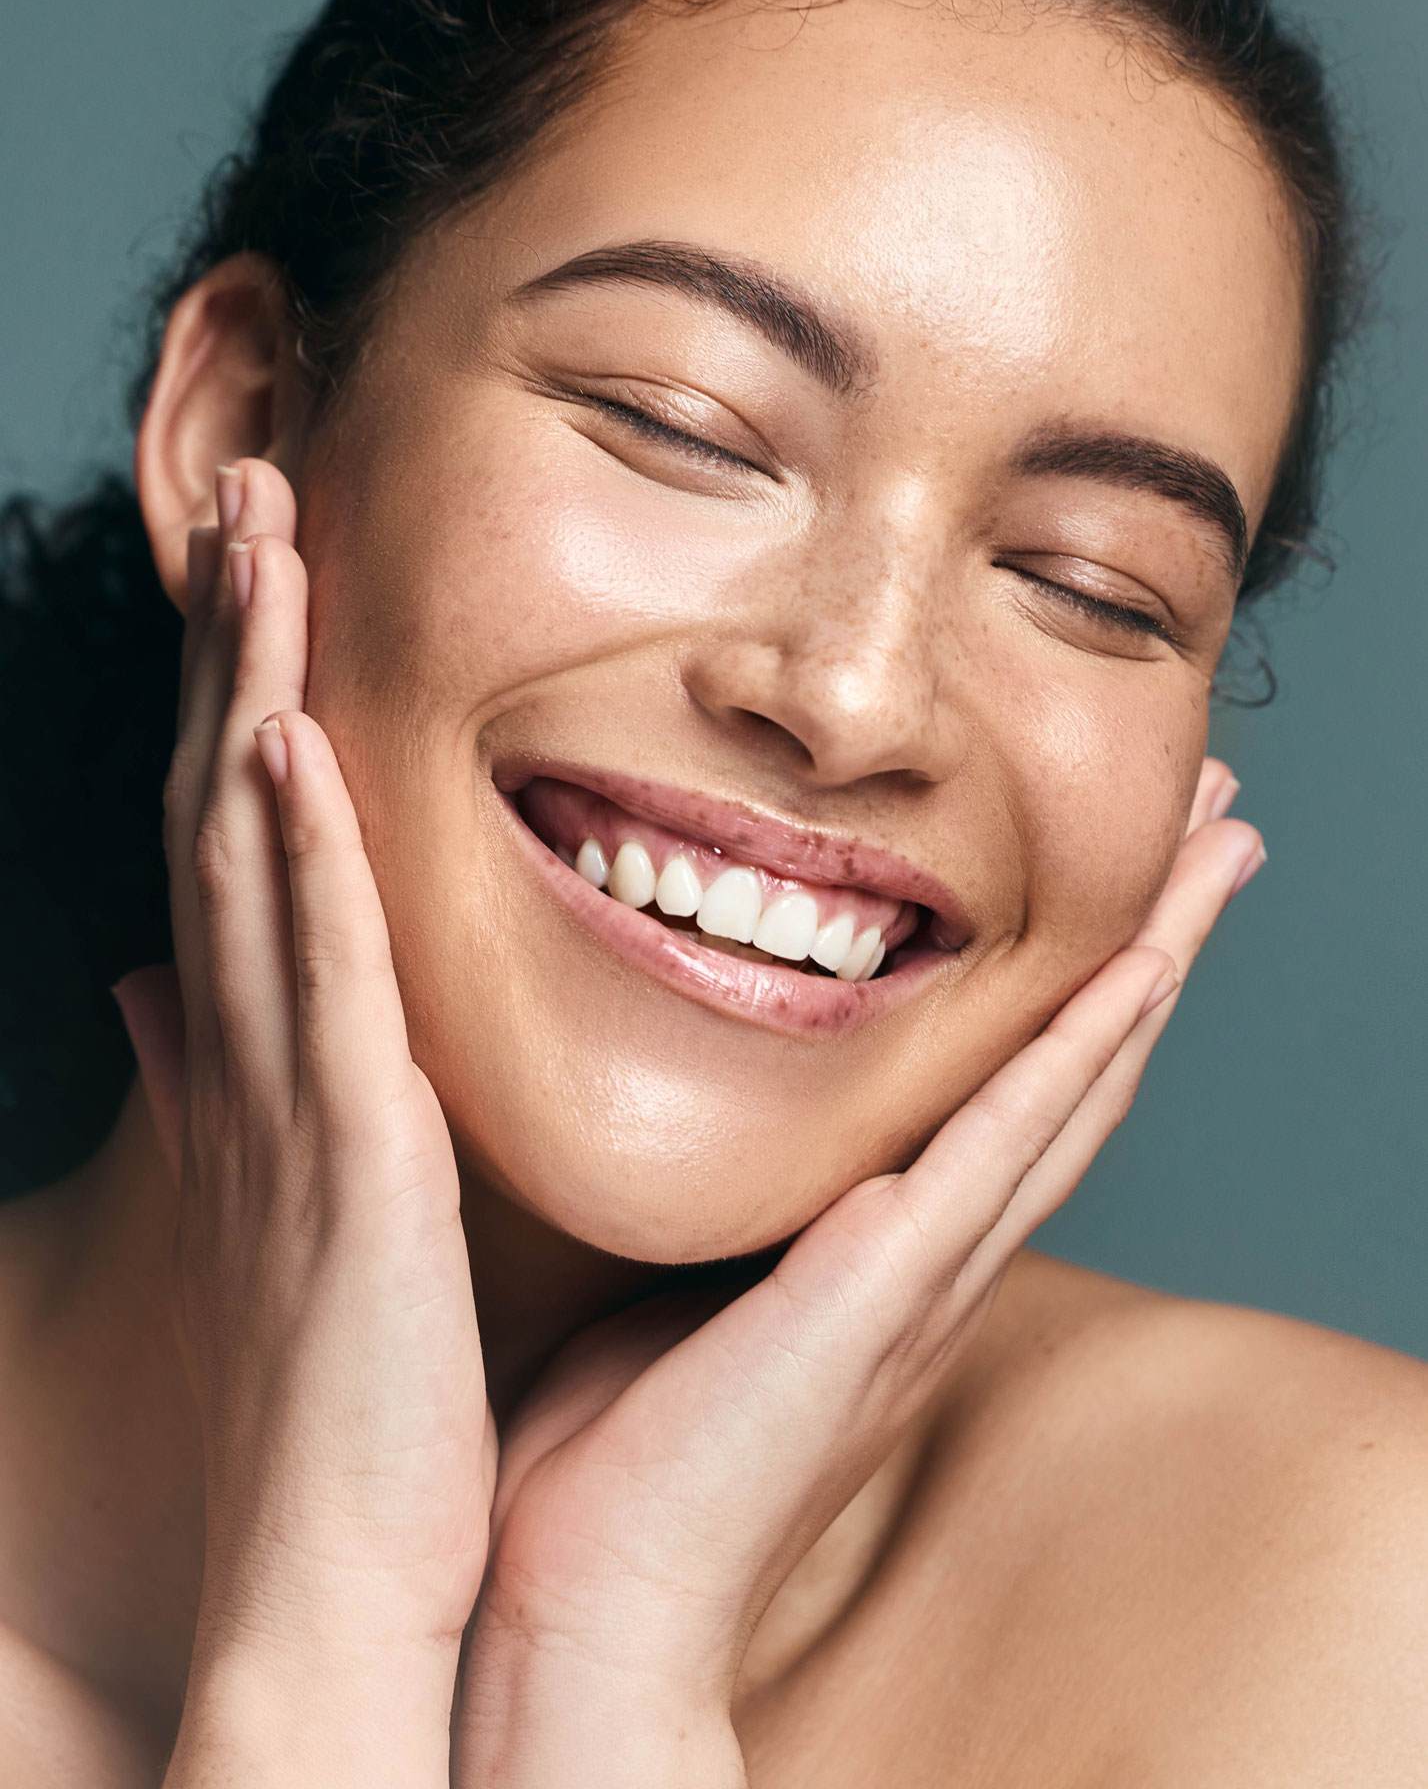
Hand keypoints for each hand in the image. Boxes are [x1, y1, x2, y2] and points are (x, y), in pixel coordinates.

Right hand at [111, 457, 492, 1780]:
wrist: (352, 1555)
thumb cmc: (355, 1378)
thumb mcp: (304, 1199)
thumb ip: (251, 1083)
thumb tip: (177, 995)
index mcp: (279, 1055)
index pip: (249, 833)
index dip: (242, 687)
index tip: (267, 562)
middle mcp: (263, 1050)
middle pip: (230, 802)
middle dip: (233, 642)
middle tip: (250, 487)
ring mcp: (294, 1093)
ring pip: (255, 854)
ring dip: (248, 689)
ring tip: (258, 544)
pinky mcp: (348, 1153)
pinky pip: (313, 979)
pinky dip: (293, 856)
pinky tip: (286, 743)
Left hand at [450, 759, 1260, 1784]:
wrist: (592, 1602)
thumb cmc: (619, 1456)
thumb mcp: (682, 1286)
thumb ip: (726, 1211)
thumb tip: (706, 1127)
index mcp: (889, 1257)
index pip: (1005, 1096)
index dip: (1073, 989)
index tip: (1116, 883)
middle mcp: (937, 1258)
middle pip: (1076, 1074)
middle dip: (1152, 942)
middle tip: (1214, 825)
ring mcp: (927, 1275)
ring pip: (1074, 1088)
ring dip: (1154, 962)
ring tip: (1217, 848)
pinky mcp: (886, 1290)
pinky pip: (1007, 1149)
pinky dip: (1079, 1055)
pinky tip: (1137, 970)